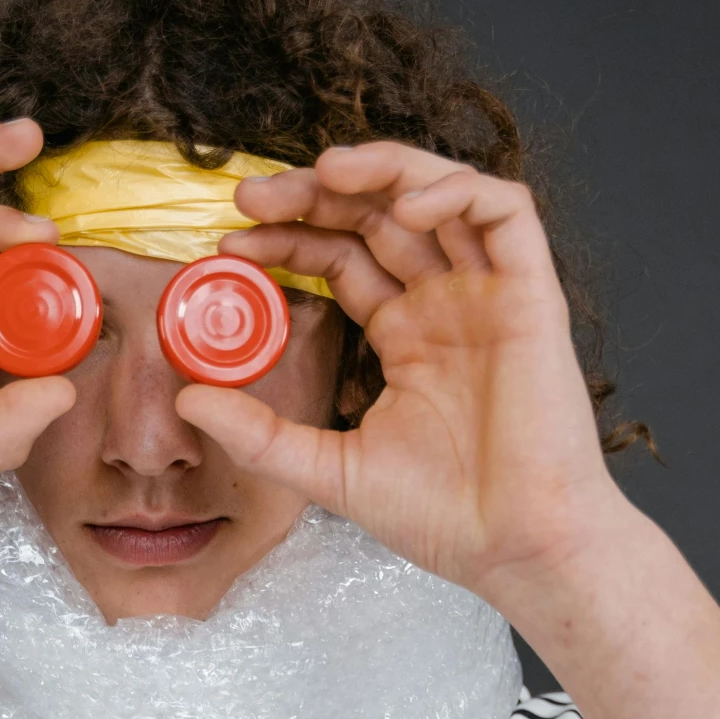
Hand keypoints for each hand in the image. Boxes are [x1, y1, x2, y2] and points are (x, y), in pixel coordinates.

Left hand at [179, 143, 627, 608]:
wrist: (514, 548)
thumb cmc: (441, 517)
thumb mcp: (329, 470)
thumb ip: (260, 434)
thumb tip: (187, 399)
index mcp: (406, 337)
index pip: (343, 258)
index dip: (290, 240)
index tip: (231, 242)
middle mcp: (446, 305)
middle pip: (378, 217)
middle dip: (315, 195)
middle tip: (252, 197)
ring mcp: (490, 295)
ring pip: (438, 195)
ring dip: (380, 170)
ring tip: (322, 173)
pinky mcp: (533, 295)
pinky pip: (505, 212)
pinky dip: (455, 191)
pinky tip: (404, 208)